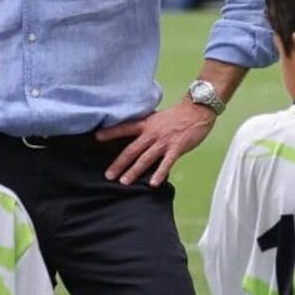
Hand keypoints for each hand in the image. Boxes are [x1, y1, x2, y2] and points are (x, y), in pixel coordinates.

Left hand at [96, 100, 215, 187]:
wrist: (197, 110)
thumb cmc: (178, 115)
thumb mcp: (157, 118)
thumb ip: (147, 127)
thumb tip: (136, 136)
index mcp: (146, 124)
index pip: (125, 128)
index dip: (110, 132)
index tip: (97, 137)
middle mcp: (152, 133)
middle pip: (132, 149)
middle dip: (119, 163)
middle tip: (108, 175)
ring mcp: (164, 141)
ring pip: (145, 158)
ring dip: (134, 171)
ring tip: (124, 182)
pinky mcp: (177, 148)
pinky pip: (167, 163)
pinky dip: (159, 173)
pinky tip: (153, 183)